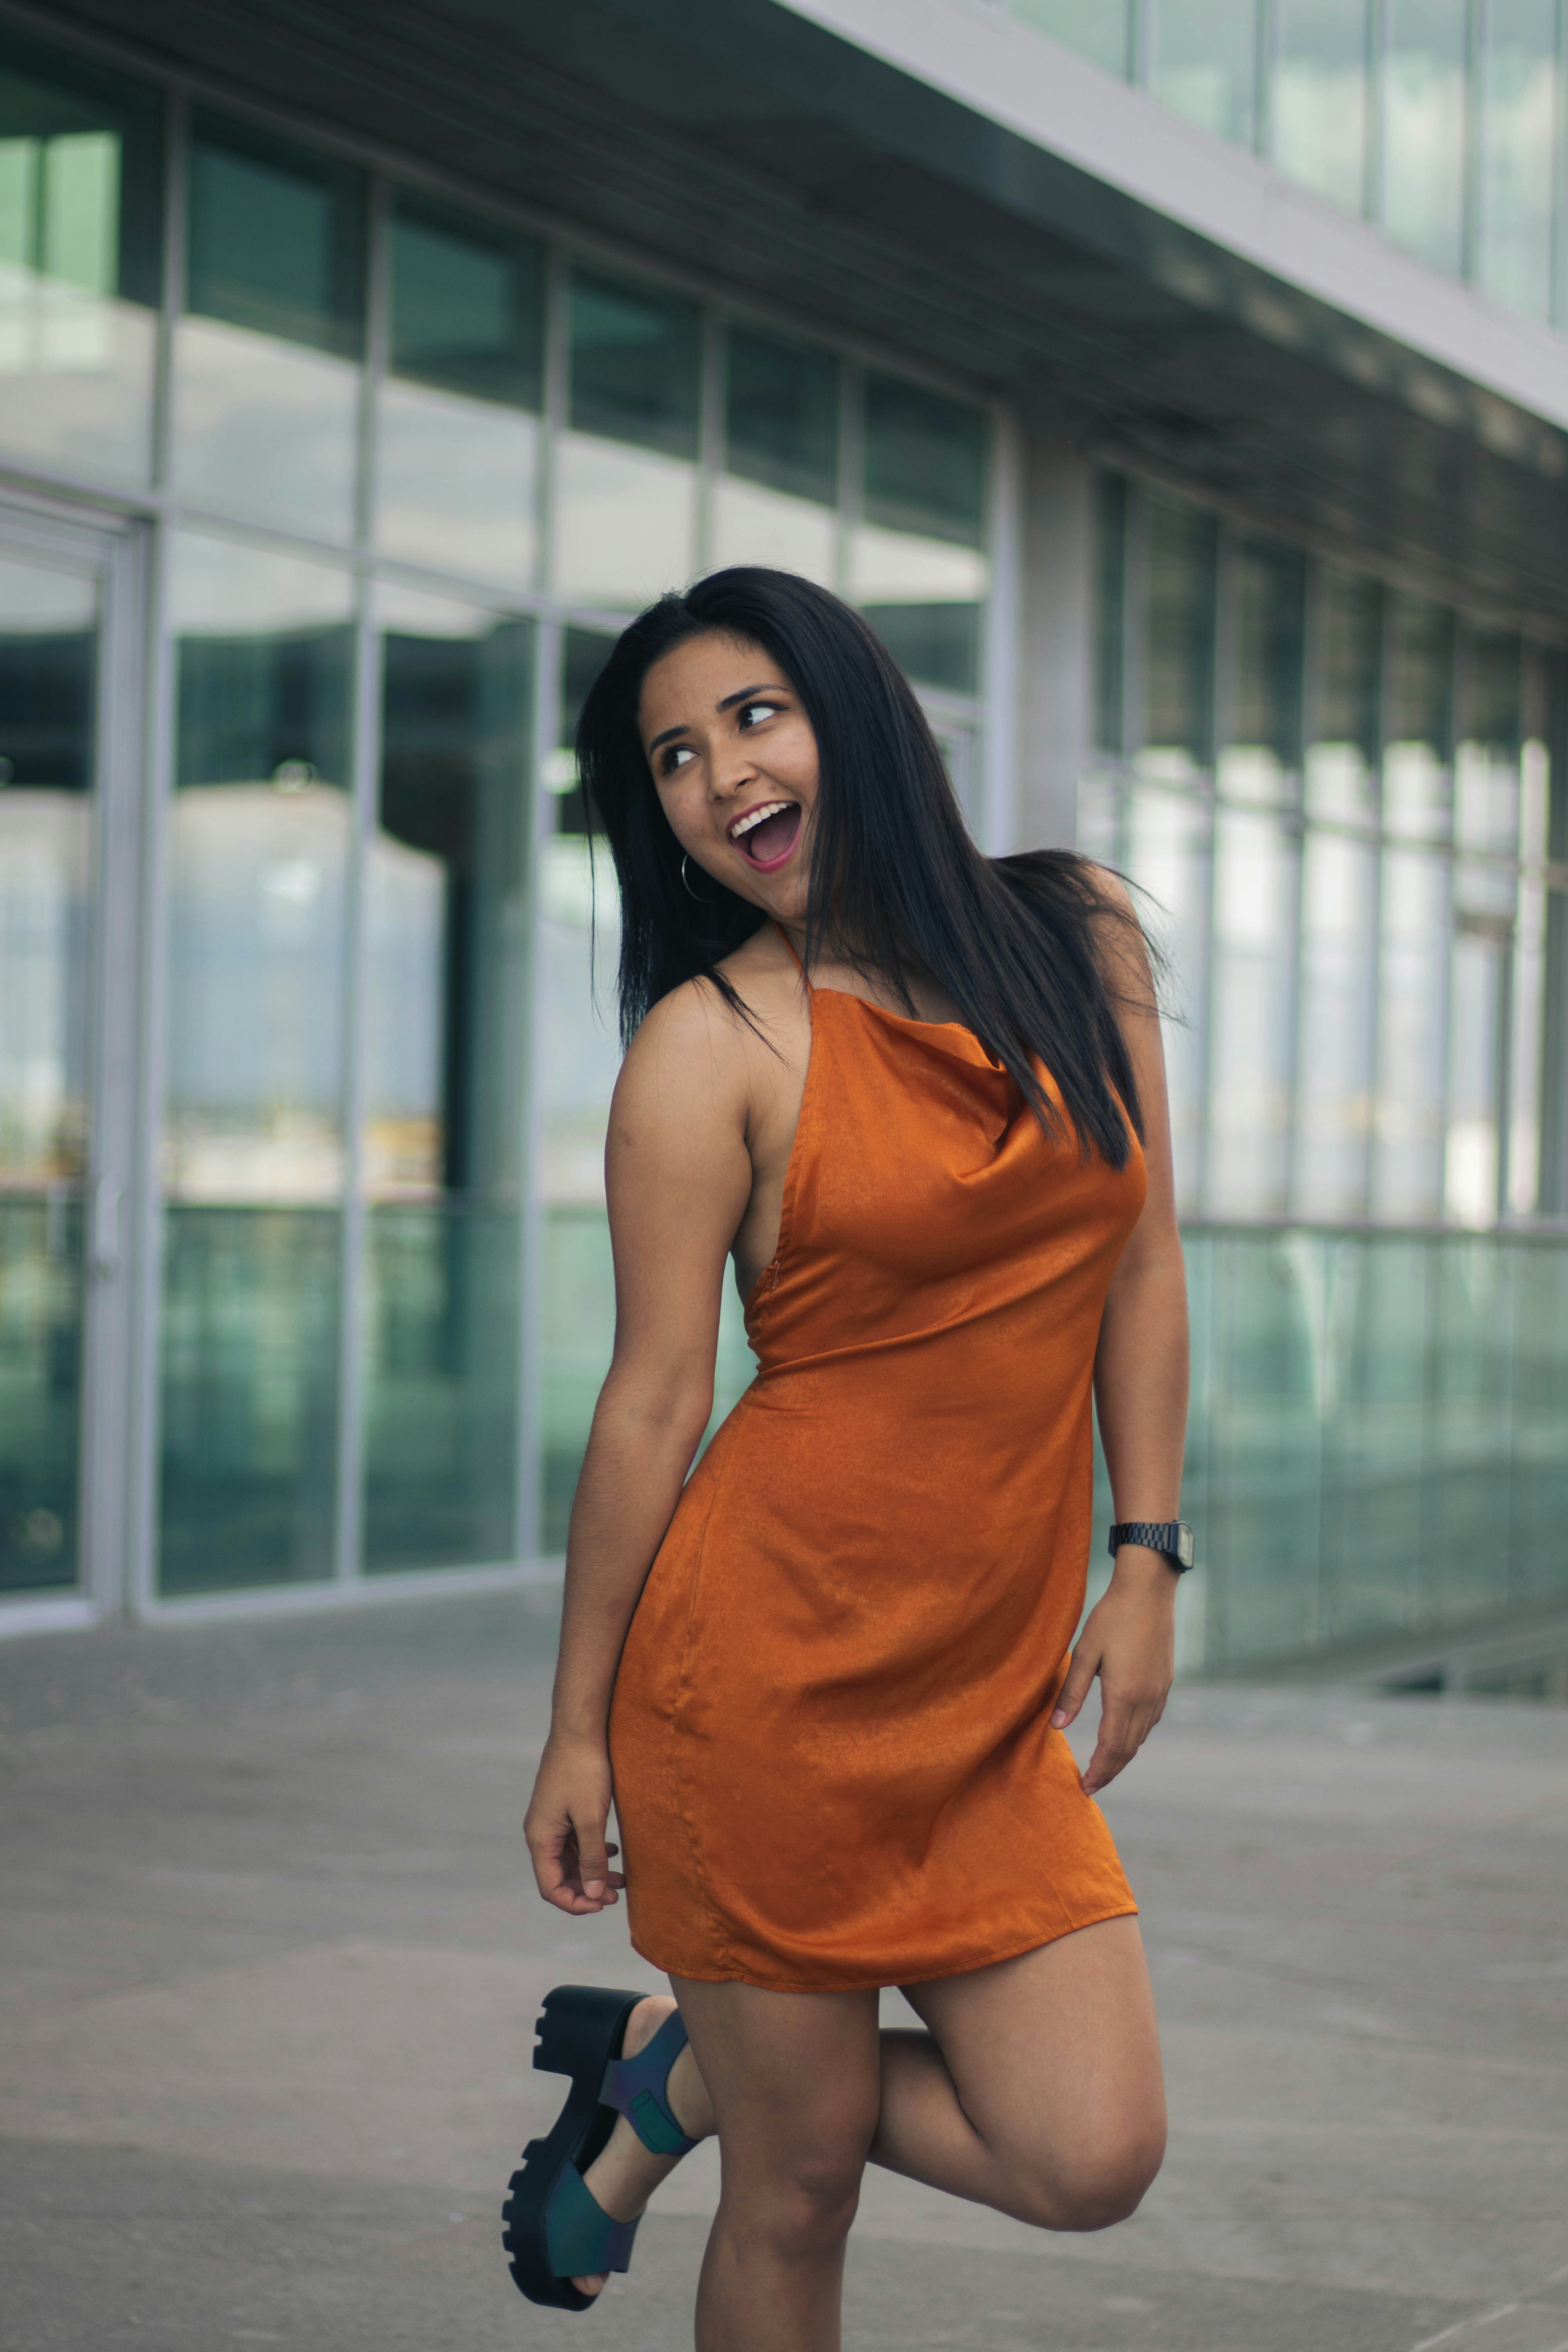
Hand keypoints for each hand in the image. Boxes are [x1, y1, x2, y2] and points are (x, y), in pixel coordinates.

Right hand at [524, 1731, 626, 1913]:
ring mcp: (550, 1821)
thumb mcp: (591, 1819)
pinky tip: (613, 1849)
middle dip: (587, 1889)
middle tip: (617, 1894)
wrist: (579, 1730)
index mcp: (541, 1839)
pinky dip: (592, 1851)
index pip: (551, 1888)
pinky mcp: (561, 1810)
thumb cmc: (583, 1771)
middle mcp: (540, 1833)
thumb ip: (592, 1858)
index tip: (603, 1904)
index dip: (575, 1903)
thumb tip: (592, 1894)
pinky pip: (574, 1841)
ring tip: (621, 1877)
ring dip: (592, 1871)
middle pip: (559, 1876)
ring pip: (569, 1860)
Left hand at [1049, 1550, 1175, 1795]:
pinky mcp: (1165, 1682)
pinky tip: (1124, 1736)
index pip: (1111, 1746)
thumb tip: (1056, 1727)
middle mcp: (1146, 1699)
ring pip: (1141, 1736)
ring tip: (1104, 1766)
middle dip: (1109, 1770)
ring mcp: (1159, 1691)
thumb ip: (1071, 1692)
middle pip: (1128, 1749)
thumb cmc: (1112, 1617)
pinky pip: (1150, 1720)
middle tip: (1092, 1786)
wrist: (1149, 1590)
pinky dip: (1135, 1736)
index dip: (1099, 1771)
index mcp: (1124, 1695)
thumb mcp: (1085, 1653)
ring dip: (1123, 1756)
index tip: (1085, 1787)